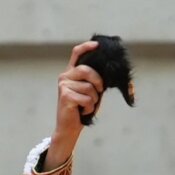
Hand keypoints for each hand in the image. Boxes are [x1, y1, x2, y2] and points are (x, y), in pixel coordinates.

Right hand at [46, 41, 102, 169]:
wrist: (69, 128)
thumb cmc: (81, 110)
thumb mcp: (91, 93)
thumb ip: (96, 83)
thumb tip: (110, 74)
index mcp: (71, 73)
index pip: (77, 54)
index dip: (87, 47)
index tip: (97, 45)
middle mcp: (65, 76)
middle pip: (87, 70)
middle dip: (98, 82)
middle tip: (99, 92)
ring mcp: (64, 86)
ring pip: (89, 88)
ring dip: (94, 100)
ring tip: (87, 106)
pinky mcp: (65, 96)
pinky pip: (87, 99)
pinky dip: (90, 108)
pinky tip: (83, 111)